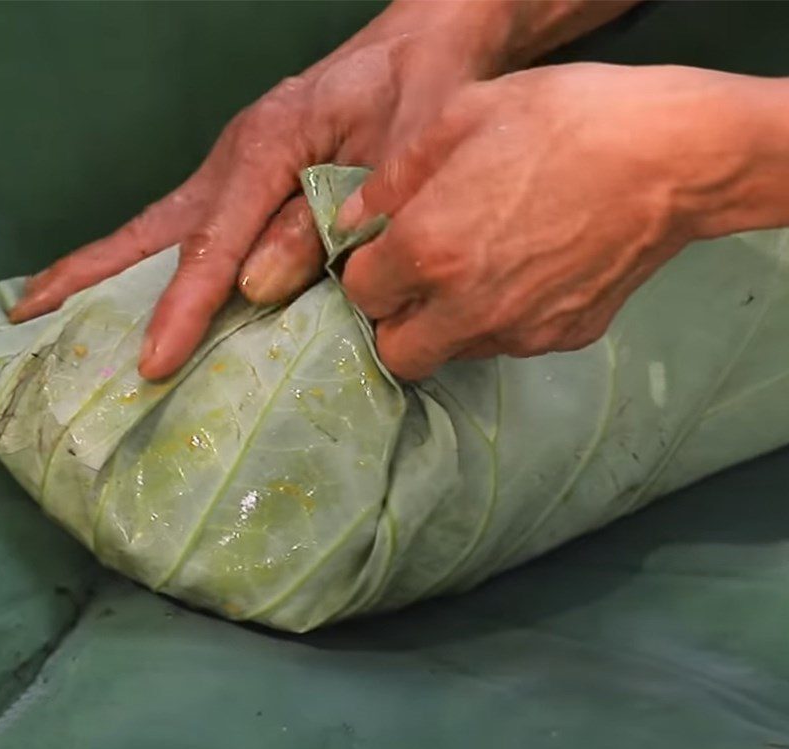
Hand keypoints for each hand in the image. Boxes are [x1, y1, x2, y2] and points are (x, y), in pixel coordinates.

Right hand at [10, 1, 513, 378]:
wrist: (422, 51)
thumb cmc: (416, 96)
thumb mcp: (386, 157)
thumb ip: (324, 220)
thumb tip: (257, 288)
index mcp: (266, 148)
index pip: (213, 243)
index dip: (182, 307)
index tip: (152, 362)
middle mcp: (235, 161)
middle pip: (156, 229)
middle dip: (95, 277)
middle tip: (34, 319)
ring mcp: (236, 172)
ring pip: (163, 230)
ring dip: (108, 271)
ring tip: (52, 309)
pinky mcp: (249, 184)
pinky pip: (193, 229)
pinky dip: (155, 262)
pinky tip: (133, 288)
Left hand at [339, 63, 784, 379]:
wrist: (670, 157)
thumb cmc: (563, 121)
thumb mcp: (463, 118)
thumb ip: (394, 178)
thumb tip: (353, 219)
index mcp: (428, 250)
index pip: (361, 294)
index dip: (365, 271)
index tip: (383, 252)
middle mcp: (465, 307)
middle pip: (398, 354)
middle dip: (394, 324)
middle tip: (413, 284)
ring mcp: (518, 331)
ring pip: (453, 353)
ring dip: (446, 324)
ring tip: (476, 272)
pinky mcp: (563, 339)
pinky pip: (511, 342)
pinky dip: (502, 320)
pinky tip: (528, 275)